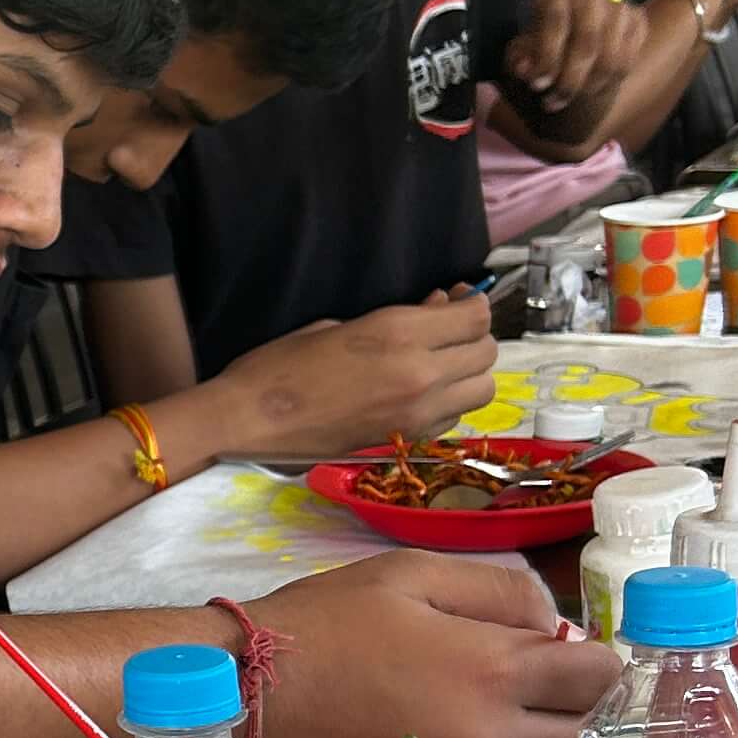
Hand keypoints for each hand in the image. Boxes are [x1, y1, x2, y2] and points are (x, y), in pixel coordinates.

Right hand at [206, 292, 497, 459]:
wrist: (250, 421)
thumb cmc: (279, 366)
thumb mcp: (337, 325)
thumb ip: (395, 321)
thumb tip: (434, 311)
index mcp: (399, 333)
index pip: (475, 317)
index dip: (472, 303)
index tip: (454, 299)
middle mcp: (420, 373)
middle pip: (486, 352)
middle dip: (472, 337)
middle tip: (446, 331)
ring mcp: (418, 411)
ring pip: (482, 389)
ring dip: (470, 373)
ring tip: (441, 364)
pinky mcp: (407, 438)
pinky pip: (455, 416)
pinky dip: (451, 402)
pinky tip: (422, 392)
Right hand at [251, 551, 617, 737]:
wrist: (246, 700)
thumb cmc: (325, 626)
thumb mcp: (413, 575)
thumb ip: (500, 592)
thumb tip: (550, 625)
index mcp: (495, 674)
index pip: (599, 678)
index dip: (595, 659)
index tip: (569, 649)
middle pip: (581, 736)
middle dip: (568, 704)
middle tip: (530, 678)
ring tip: (484, 711)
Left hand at [503, 0, 639, 139]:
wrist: (567, 73)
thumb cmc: (538, 63)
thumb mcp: (518, 63)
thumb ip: (518, 62)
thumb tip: (524, 68)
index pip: (555, 18)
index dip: (548, 55)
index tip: (537, 85)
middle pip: (588, 40)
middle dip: (571, 79)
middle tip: (554, 102)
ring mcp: (616, 6)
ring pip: (612, 55)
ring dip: (590, 87)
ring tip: (573, 101)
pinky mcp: (636, 22)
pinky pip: (630, 57)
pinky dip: (611, 82)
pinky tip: (594, 89)